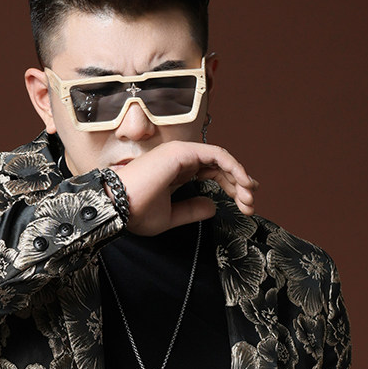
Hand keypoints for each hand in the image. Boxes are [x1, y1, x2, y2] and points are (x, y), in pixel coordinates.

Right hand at [108, 140, 257, 235]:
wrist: (117, 207)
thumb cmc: (135, 212)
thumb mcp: (171, 216)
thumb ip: (192, 210)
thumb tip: (213, 207)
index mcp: (176, 171)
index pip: (211, 172)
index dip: (231, 185)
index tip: (244, 202)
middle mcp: (180, 159)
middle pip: (220, 166)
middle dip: (239, 184)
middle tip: (250, 204)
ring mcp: (181, 153)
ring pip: (221, 159)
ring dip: (239, 177)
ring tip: (248, 198)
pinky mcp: (182, 152)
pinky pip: (216, 154)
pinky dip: (233, 167)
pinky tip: (241, 183)